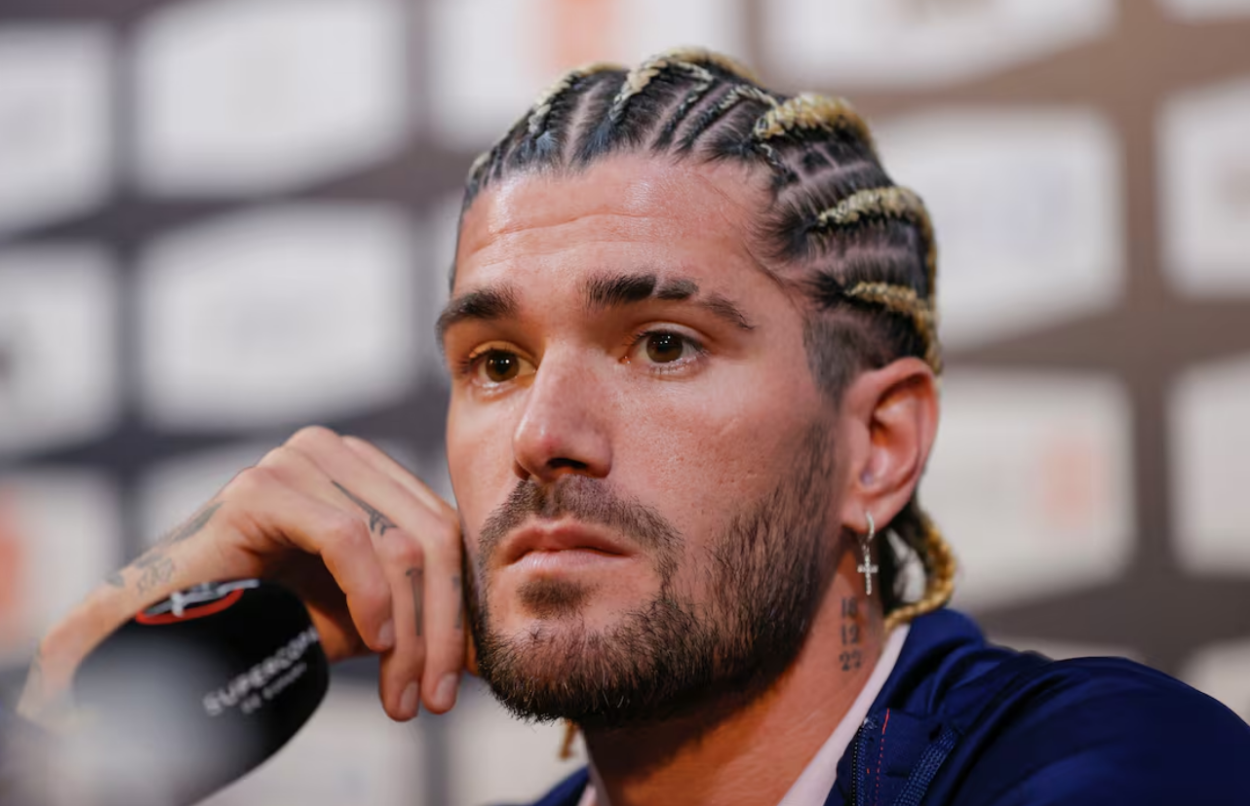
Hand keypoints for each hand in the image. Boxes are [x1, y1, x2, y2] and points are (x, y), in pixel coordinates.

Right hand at [18, 427, 464, 726]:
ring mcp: (299, 460)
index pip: (442, 531)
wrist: (162, 630)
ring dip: (408, 631)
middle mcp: (337, 452)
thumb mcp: (362, 617)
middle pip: (430, 535)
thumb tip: (486, 652)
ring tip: (401, 694)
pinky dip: (370, 597)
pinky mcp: (264, 484)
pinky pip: (347, 537)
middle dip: (440, 627)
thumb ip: (420, 614)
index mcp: (367, 470)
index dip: (459, 608)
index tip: (456, 682)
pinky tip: (374, 644)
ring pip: (397, 543)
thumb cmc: (265, 619)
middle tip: (434, 700)